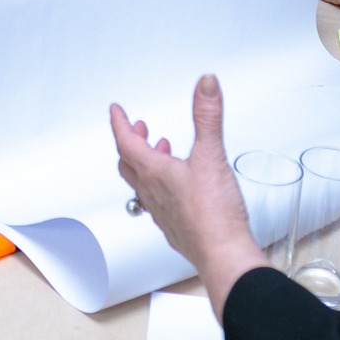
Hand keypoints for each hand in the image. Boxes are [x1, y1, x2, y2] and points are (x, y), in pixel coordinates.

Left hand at [110, 75, 265, 319]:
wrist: (223, 255)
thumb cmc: (213, 214)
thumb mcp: (211, 155)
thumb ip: (207, 117)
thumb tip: (205, 85)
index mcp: (154, 173)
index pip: (126, 142)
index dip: (120, 123)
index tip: (116, 111)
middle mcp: (152, 193)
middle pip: (129, 163)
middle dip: (131, 141)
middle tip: (137, 129)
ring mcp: (161, 212)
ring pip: (142, 183)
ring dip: (147, 163)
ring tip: (162, 151)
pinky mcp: (174, 226)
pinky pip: (157, 201)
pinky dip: (161, 185)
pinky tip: (178, 187)